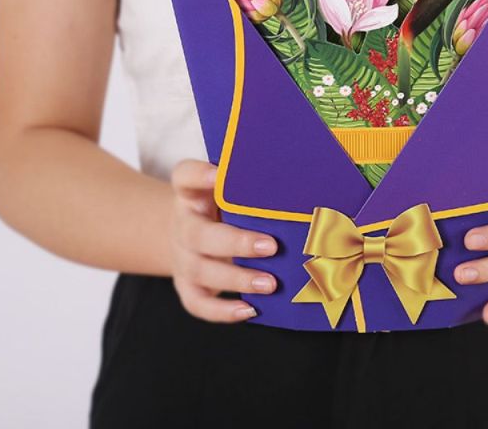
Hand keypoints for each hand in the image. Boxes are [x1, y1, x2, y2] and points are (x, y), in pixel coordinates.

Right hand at [169, 158, 277, 322]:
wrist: (191, 234)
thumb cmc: (223, 207)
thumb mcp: (229, 189)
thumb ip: (252, 184)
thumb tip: (305, 180)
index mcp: (192, 193)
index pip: (185, 177)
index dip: (200, 175)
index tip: (218, 175)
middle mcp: (183, 225)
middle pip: (198, 234)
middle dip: (236, 242)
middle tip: (271, 246)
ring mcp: (182, 258)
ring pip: (201, 271)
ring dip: (237, 279)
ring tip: (271, 284)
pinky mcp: (186, 286)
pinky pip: (197, 303)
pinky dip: (222, 311)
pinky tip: (250, 310)